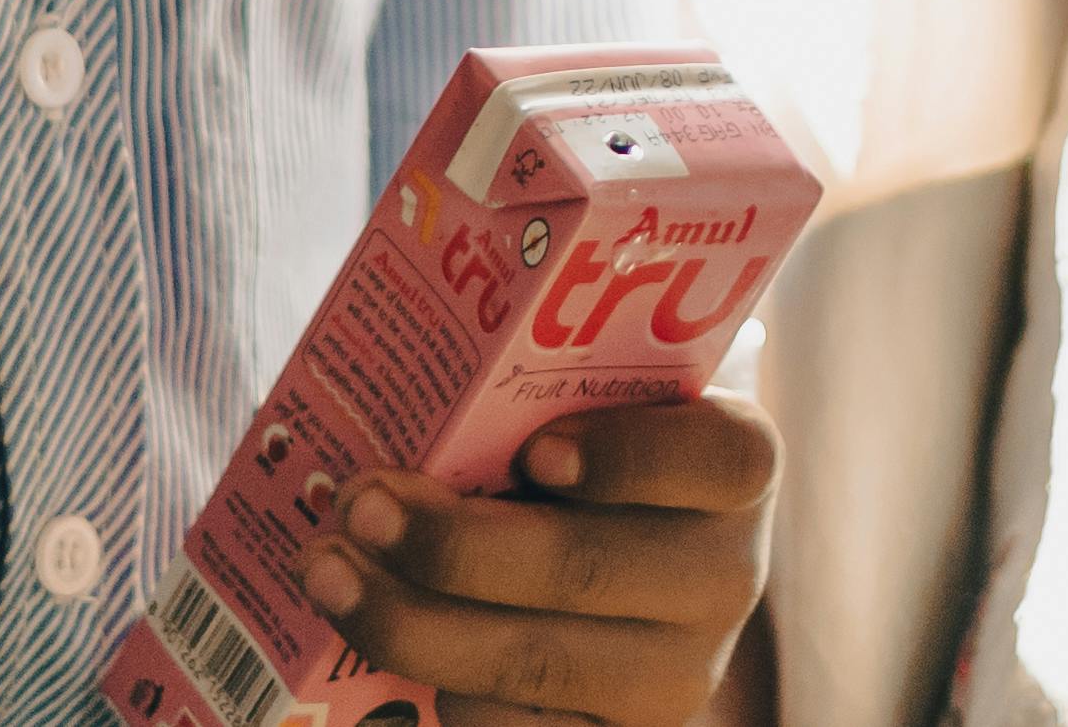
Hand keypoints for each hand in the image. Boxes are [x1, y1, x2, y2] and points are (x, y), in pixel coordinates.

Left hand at [297, 396, 777, 726]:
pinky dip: (438, 689)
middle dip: (456, 545)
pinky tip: (371, 638)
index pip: (716, 458)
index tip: (533, 451)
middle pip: (591, 569)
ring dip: (413, 620)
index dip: (629, 458)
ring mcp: (679, 672)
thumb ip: (545, 388)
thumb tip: (407, 380)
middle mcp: (726, 574)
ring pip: (538, 661)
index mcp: (738, 465)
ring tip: (329, 570)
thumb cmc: (596, 445)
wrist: (635, 558)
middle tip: (361, 503)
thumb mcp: (603, 398)